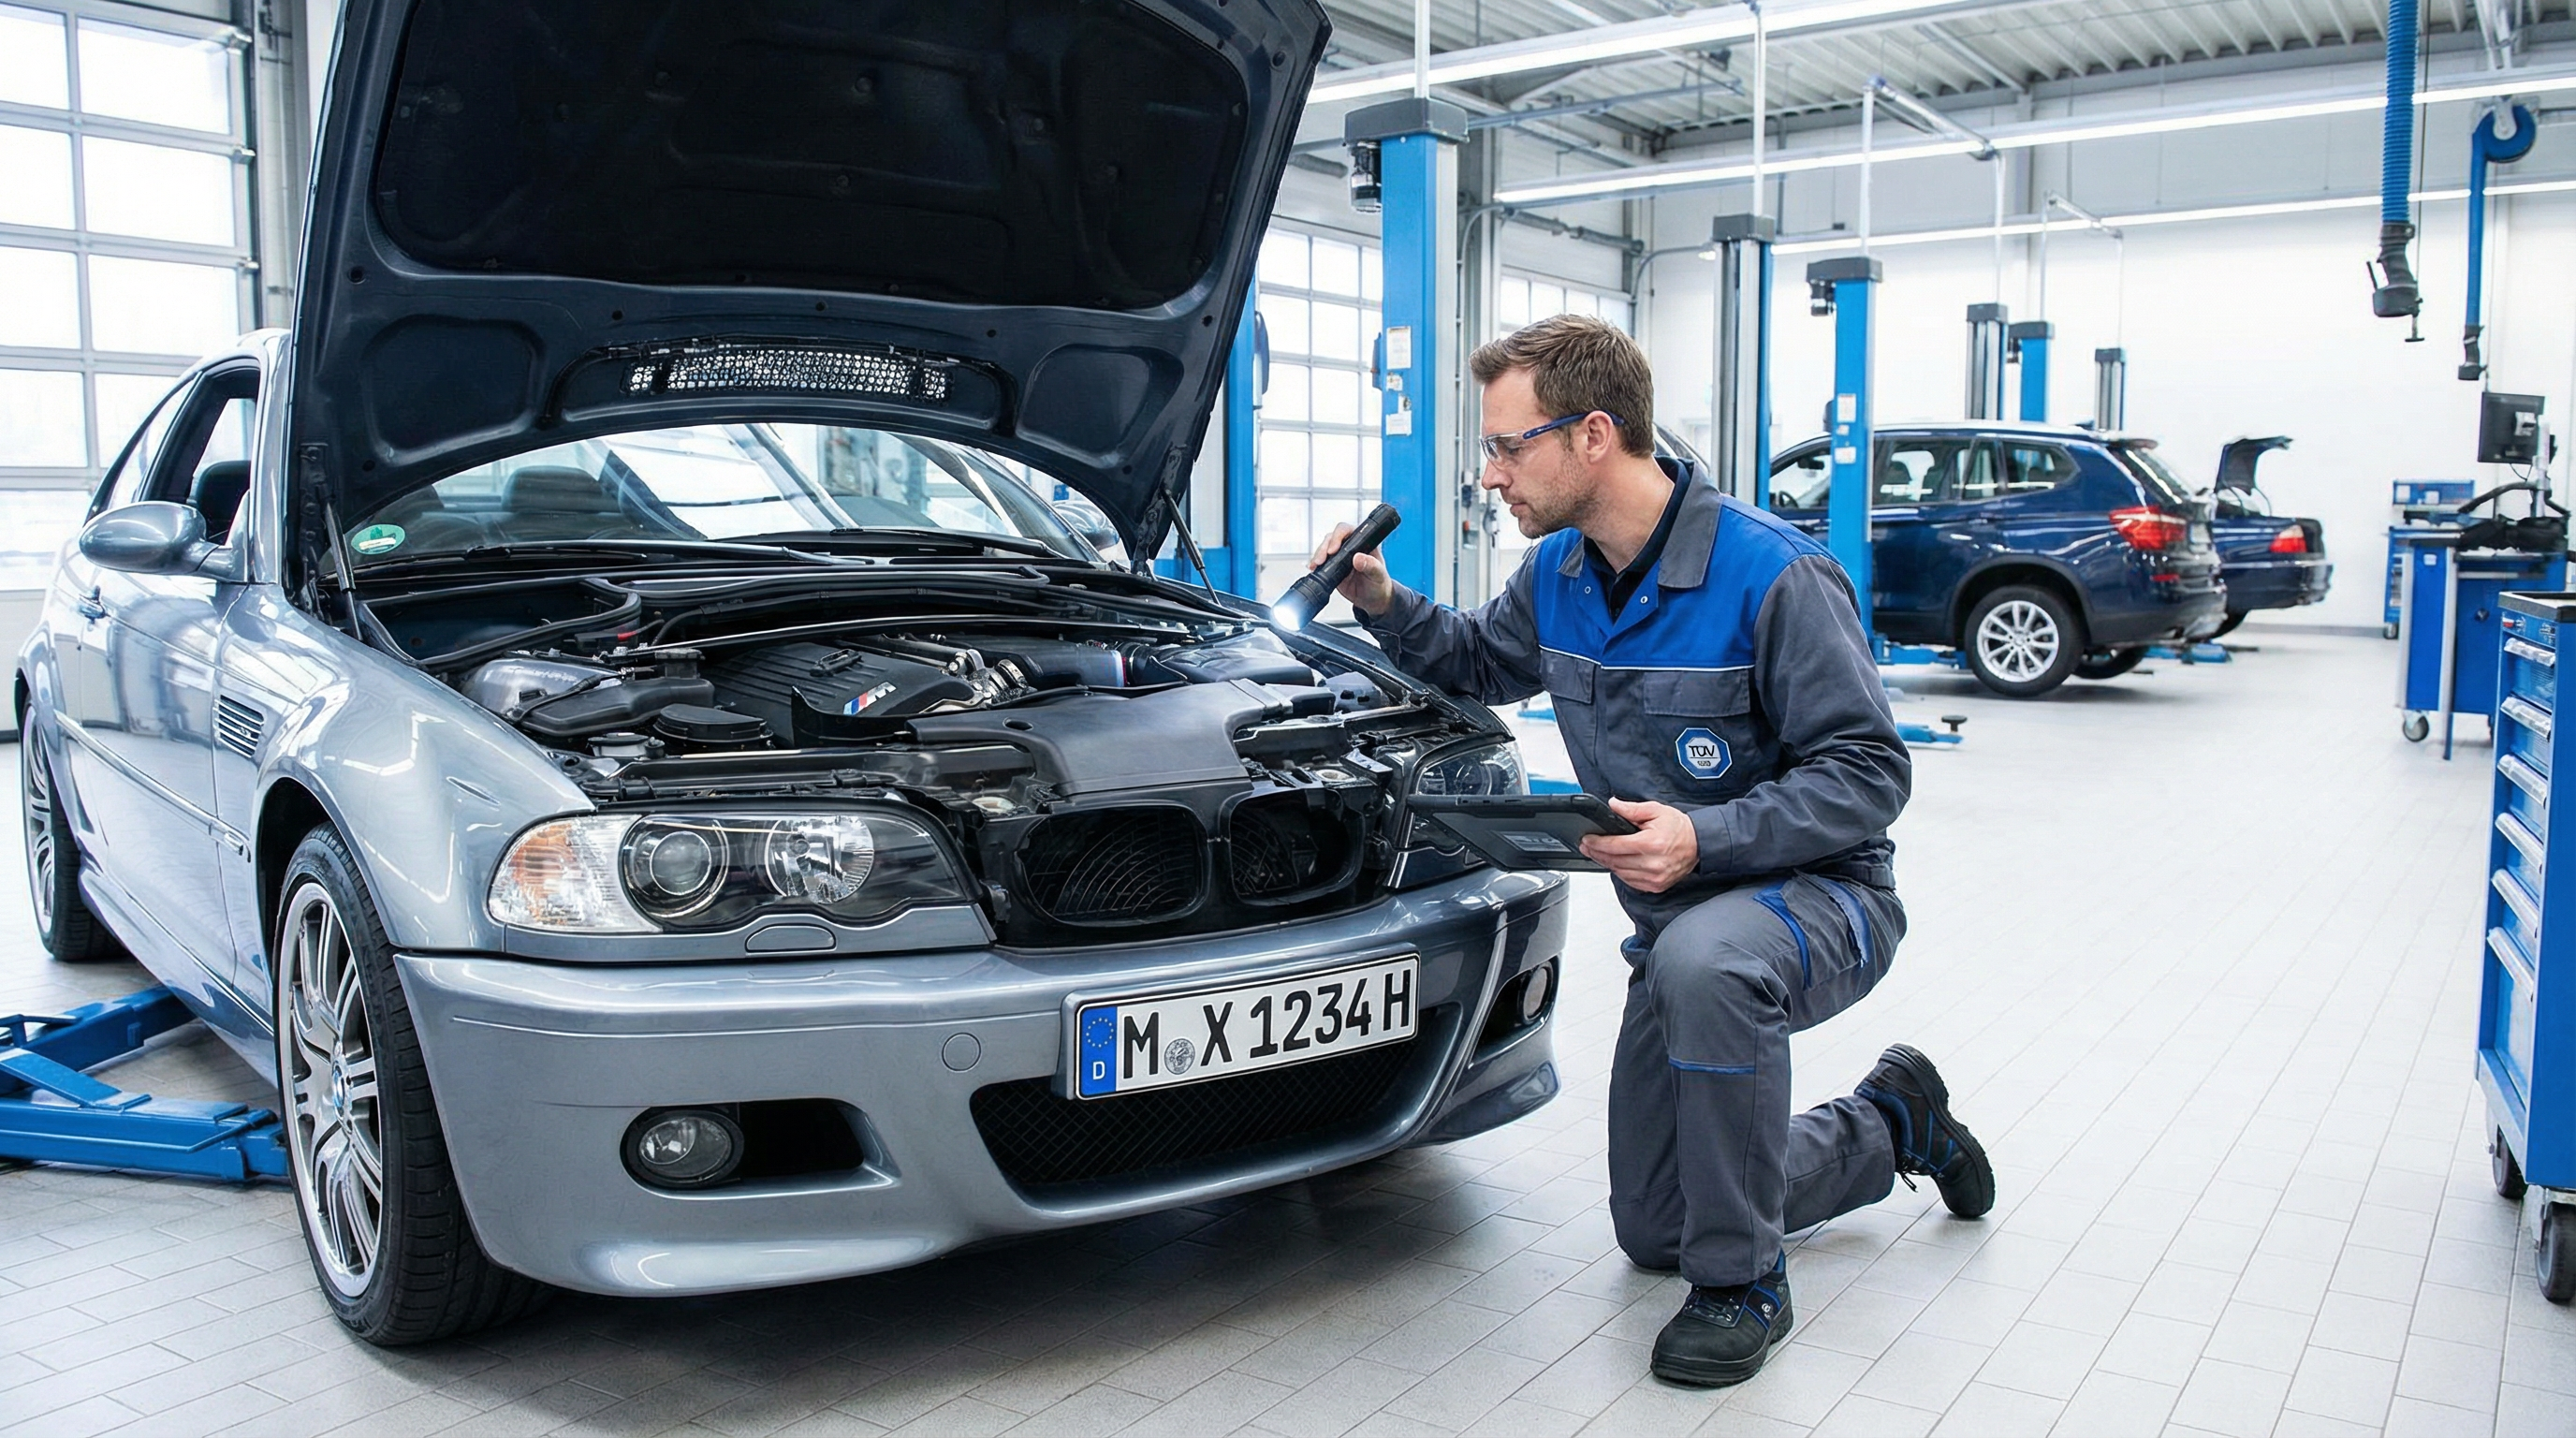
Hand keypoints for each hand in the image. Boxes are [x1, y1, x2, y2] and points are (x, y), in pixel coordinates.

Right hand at [1311, 523, 1395, 613]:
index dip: (1338, 536)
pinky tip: (1313, 568)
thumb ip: (1371, 566)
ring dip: (1318, 555)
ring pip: (1324, 548)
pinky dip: (1315, 564)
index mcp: (1364, 542)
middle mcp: (1350, 546)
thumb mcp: (1379, 575)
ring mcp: (1340, 556)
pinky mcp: (1333, 567)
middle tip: (1322, 559)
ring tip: (1316, 565)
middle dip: (1324, 547)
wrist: (1373, 600)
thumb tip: (1358, 558)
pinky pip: (1321, 561)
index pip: (1348, 531)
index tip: (1334, 549)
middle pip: (1332, 537)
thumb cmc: (1380, 583)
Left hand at [1580, 798, 1697, 892]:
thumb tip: (1612, 805)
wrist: (1699, 844)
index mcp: (1652, 843)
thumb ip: (1631, 809)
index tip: (1587, 839)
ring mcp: (1655, 878)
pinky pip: (1630, 881)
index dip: (1597, 843)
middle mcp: (1653, 864)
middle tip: (1587, 846)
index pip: (1615, 845)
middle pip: (1614, 861)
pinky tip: (1615, 863)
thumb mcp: (1656, 810)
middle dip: (1597, 853)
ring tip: (1597, 853)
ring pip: (1620, 873)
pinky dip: (1620, 872)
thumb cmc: (1679, 828)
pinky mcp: (1656, 886)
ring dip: (1607, 863)